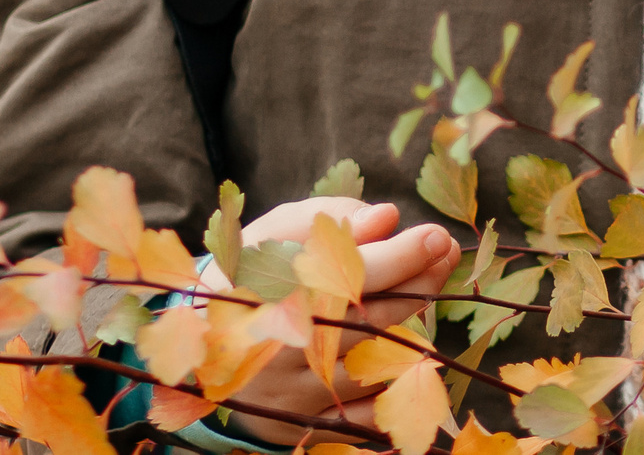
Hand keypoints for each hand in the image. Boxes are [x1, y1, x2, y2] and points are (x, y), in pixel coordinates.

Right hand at [198, 198, 460, 446]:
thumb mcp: (274, 234)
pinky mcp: (309, 425)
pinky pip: (373, 408)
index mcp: (274, 294)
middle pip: (376, 316)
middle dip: (421, 281)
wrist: (199, 348)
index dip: (405, 254)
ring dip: (415, 323)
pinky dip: (396, 378)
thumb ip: (331, 218)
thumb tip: (387, 218)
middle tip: (443, 252)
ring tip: (425, 288)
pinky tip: (403, 345)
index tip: (436, 235)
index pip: (355, 274)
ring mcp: (299, 393)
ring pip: (380, 360)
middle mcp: (286, 349)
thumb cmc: (250, 276)